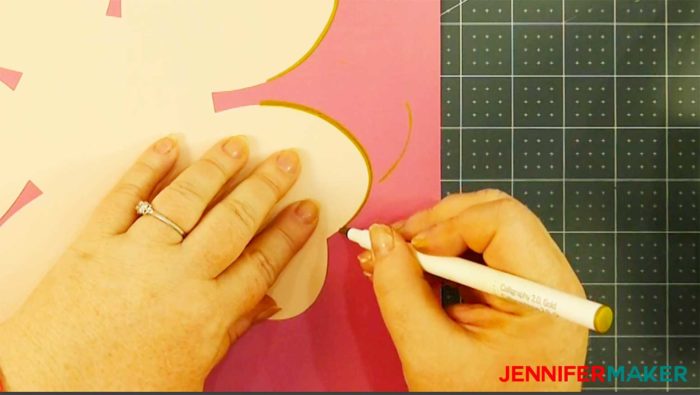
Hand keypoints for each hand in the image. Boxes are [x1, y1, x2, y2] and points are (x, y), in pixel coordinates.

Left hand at [0, 136, 318, 390]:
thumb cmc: (118, 392)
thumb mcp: (191, 375)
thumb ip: (232, 331)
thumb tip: (268, 304)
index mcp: (208, 313)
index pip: (264, 261)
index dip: (291, 232)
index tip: (307, 209)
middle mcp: (178, 276)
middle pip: (235, 220)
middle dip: (267, 186)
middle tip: (287, 160)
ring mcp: (135, 254)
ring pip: (187, 198)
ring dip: (217, 167)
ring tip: (239, 145)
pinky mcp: (93, 243)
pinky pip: (125, 195)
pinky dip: (148, 166)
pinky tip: (169, 145)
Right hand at [359, 190, 586, 390]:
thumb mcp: (431, 353)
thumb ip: (401, 291)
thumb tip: (380, 239)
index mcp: (545, 293)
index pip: (502, 220)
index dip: (448, 225)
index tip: (408, 249)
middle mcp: (550, 279)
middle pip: (494, 215)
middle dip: (436, 224)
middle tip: (393, 244)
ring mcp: (538, 284)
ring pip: (485, 229)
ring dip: (435, 238)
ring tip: (393, 258)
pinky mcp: (520, 291)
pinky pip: (481, 254)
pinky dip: (443, 257)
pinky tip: (413, 272)